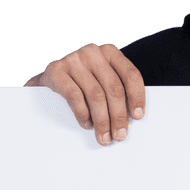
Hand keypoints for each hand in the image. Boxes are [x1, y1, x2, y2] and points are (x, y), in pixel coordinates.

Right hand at [24, 43, 145, 145]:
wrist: (51, 75)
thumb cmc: (82, 80)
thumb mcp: (102, 79)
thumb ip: (116, 91)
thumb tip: (132, 118)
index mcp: (110, 52)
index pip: (130, 74)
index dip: (137, 97)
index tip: (138, 116)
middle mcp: (92, 52)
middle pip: (113, 88)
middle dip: (119, 116)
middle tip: (120, 135)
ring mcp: (73, 59)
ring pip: (96, 95)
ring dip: (102, 121)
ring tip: (104, 137)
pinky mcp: (56, 70)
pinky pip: (74, 96)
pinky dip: (83, 114)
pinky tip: (87, 124)